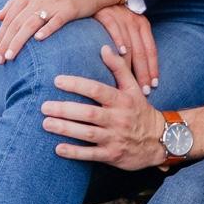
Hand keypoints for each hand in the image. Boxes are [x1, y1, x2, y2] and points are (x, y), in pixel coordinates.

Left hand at [0, 0, 121, 63]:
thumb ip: (17, 3)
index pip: (10, 16)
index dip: (1, 34)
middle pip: (17, 22)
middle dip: (6, 42)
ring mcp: (54, 2)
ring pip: (30, 23)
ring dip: (18, 41)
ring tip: (10, 56)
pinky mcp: (69, 8)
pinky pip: (56, 20)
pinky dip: (46, 29)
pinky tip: (38, 40)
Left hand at [41, 44, 167, 169]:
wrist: (160, 140)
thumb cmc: (140, 110)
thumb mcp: (134, 87)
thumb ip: (119, 67)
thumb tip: (103, 47)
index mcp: (122, 100)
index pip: (97, 90)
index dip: (77, 85)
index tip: (57, 80)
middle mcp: (118, 119)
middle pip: (89, 113)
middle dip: (65, 110)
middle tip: (44, 106)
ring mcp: (115, 138)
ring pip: (88, 134)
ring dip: (66, 129)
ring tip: (46, 123)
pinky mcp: (113, 155)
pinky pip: (91, 155)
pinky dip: (75, 153)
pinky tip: (58, 149)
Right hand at [94, 6, 158, 94]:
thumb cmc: (111, 13)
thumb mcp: (126, 25)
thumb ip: (132, 42)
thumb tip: (136, 67)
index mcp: (142, 24)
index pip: (150, 50)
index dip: (153, 68)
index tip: (154, 85)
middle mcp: (134, 20)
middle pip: (142, 51)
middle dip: (144, 73)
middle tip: (144, 91)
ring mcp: (120, 17)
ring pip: (130, 44)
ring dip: (132, 64)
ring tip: (132, 81)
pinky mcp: (105, 13)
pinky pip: (114, 29)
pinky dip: (118, 42)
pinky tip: (120, 55)